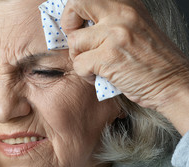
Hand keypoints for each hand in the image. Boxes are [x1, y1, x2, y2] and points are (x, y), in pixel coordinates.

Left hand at [61, 0, 188, 133]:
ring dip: (79, 58)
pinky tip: (99, 76)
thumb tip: (81, 24)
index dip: (76, 11)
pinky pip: (78, 64)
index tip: (79, 26)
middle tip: (78, 41)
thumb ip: (111, 21)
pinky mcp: (108, 58)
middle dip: (69, 23)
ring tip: (93, 66)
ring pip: (74, 42)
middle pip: (77, 3)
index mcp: (128, 5)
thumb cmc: (153, 60)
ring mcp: (115, 35)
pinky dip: (85, 75)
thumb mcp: (135, 28)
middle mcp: (122, 14)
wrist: (172, 83)